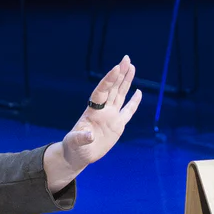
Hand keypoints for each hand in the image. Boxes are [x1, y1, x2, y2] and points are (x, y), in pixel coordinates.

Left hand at [63, 55, 142, 171]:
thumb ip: (81, 138)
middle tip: (127, 59)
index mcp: (92, 111)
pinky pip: (128, 111)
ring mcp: (111, 116)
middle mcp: (103, 110)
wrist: (79, 155)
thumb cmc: (74, 148)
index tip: (116, 68)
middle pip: (113, 88)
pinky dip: (134, 102)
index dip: (109, 80)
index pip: (102, 91)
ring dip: (126, 81)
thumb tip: (89, 135)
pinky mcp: (118, 125)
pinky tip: (138, 92)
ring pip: (120, 95)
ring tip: (132, 67)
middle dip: (120, 74)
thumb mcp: (75, 143)